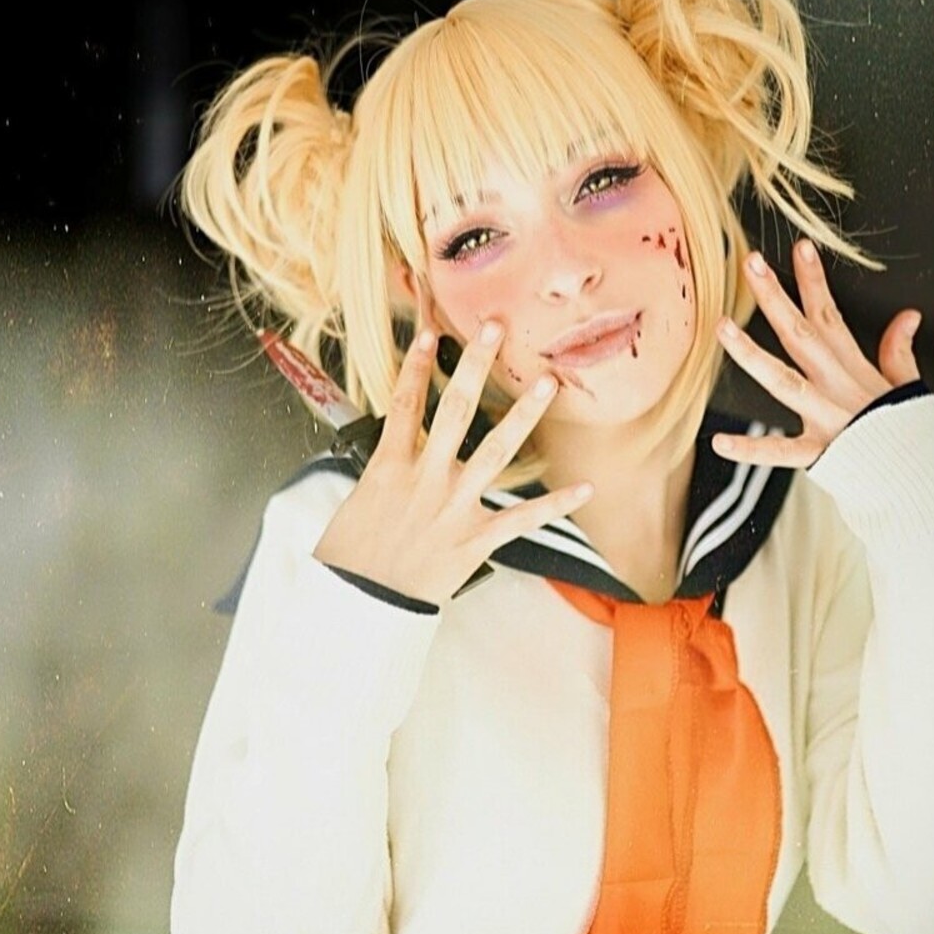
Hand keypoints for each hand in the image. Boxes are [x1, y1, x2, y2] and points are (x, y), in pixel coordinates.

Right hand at [314, 321, 593, 605]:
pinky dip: (555, 505)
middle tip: (496, 329)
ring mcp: (454, 507)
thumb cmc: (348, 559)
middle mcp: (426, 479)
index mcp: (389, 467)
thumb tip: (390, 455)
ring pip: (496, 452)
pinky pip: (522, 518)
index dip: (418, 366)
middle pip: (454, 410)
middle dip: (476, 366)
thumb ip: (378, 473)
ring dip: (524, 415)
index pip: (405, 403)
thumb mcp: (351, 504)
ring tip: (548, 384)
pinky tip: (584, 488)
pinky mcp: (476, 540)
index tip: (432, 333)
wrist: (360, 604)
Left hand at [711, 239, 921, 465]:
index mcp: (853, 369)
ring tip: (722, 327)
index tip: (799, 247)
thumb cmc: (909, 432)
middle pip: (801, 334)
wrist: (923, 474)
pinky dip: (750, 450)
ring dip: (751, 352)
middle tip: (750, 264)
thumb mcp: (908, 385)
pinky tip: (719, 441)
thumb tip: (909, 316)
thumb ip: (899, 352)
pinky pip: (780, 452)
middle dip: (775, 297)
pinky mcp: (819, 452)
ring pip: (783, 379)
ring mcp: (825, 417)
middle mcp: (836, 386)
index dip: (813, 281)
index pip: (829, 316)